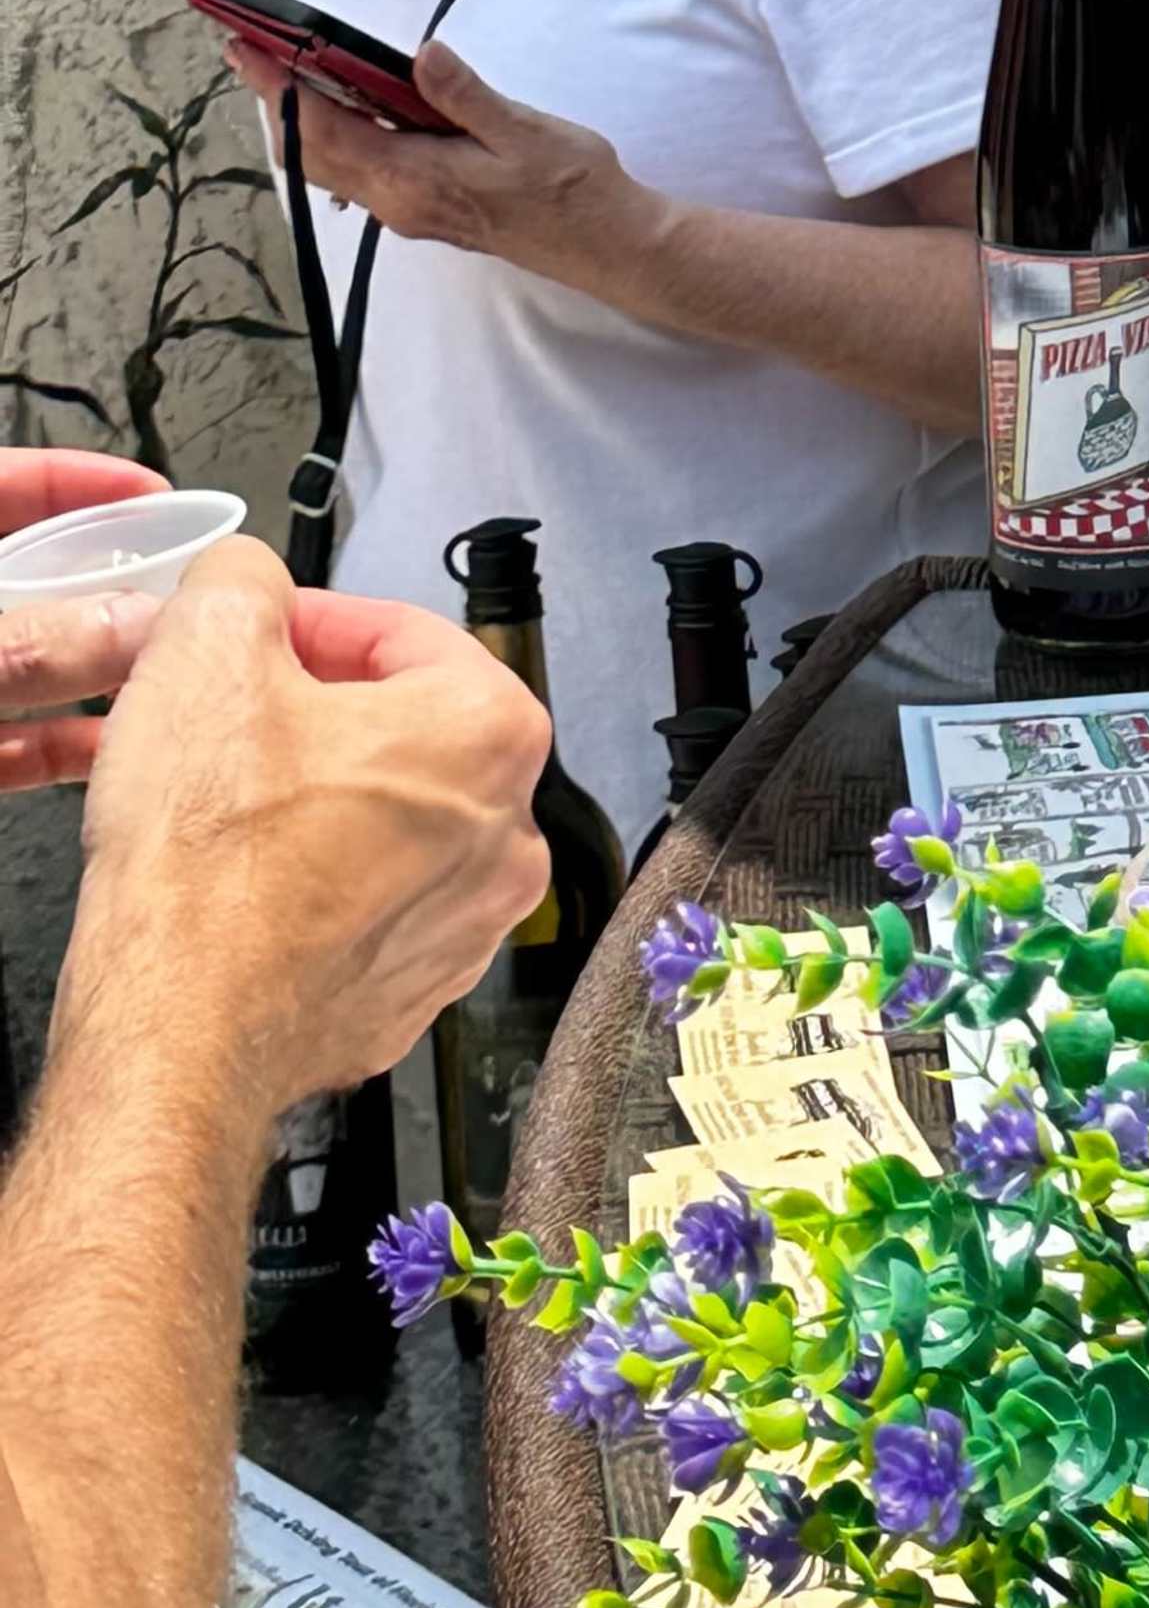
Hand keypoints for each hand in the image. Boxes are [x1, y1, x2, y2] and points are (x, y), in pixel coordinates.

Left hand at [0, 448, 173, 788]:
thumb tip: (132, 625)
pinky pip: (22, 739)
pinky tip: (125, 752)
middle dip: (116, 587)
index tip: (152, 495)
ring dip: (108, 673)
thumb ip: (31, 646)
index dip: (78, 480)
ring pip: (43, 665)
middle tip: (186, 596)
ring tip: (180, 674)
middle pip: (45, 581)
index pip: (4, 486)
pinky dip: (73, 744)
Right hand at [72, 541, 548, 1108]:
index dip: (311, 623)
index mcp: (491, 732)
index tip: (256, 635)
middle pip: (404, 728)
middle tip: (233, 713)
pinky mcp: (410, 990)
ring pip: (386, 820)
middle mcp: (508, 832)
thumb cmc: (211, 866)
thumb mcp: (206, 649)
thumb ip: (242, 582)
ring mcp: (466, 923)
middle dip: (314, 710)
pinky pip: (366, 904)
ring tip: (228, 799)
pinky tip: (244, 881)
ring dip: (313, 797)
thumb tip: (248, 580)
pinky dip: (312, 883)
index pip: (404, 633)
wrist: (181, 1026)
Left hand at [286, 40, 640, 301]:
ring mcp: (408, 209)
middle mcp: (398, 201)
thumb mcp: (523, 130)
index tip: (247, 50)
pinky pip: (358, 170)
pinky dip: (337, 135)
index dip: (278, 87)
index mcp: (413, 178)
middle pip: (310, 153)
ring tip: (293, 70)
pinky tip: (354, 104)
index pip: (323, 130)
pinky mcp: (424, 208)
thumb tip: (419, 55)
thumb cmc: (571, 189)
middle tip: (255, 51)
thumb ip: (464, 95)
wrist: (603, 244)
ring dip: (304, 119)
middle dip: (277, 101)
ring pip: (330, 165)